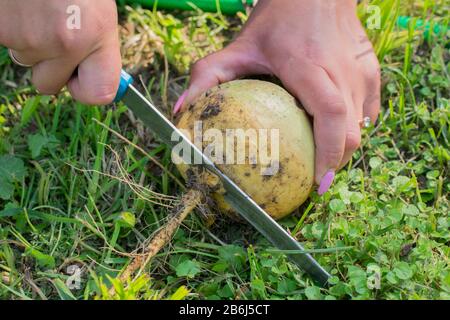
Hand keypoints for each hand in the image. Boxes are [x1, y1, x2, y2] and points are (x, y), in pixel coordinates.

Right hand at [0, 0, 120, 104]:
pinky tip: (20, 5)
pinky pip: (4, 42)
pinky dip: (10, 27)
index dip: (86, 90)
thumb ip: (100, 51)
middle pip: (49, 84)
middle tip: (53, 28)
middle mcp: (65, 42)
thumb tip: (101, 89)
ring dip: (29, 40)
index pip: (99, 94)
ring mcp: (28, 37)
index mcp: (97, 35)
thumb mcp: (99, 12)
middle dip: (49, 64)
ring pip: (24, 60)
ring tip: (37, 7)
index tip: (80, 78)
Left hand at [176, 0, 380, 193]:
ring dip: (343, 150)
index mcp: (309, 66)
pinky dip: (352, 130)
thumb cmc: (278, 17)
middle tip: (314, 183)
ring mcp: (362, 72)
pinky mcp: (371, 72)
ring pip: (362, 126)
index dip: (329, 155)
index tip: (317, 184)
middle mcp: (342, 72)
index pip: (331, 116)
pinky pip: (367, 112)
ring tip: (322, 164)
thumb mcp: (239, 45)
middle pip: (352, 132)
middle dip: (336, 164)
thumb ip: (208, 76)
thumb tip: (181, 111)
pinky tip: (333, 136)